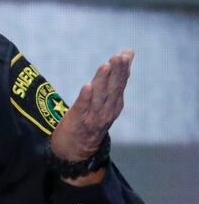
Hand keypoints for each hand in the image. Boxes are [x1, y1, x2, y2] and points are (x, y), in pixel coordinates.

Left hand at [49, 49, 132, 184]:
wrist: (77, 149)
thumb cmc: (91, 119)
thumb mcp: (105, 100)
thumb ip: (113, 80)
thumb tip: (123, 56)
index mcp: (114, 104)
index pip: (120, 84)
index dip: (123, 69)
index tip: (126, 54)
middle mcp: (107, 110)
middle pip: (113, 89)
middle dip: (117, 72)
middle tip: (119, 57)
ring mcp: (93, 117)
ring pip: (99, 96)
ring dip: (103, 80)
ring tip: (105, 65)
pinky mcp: (78, 121)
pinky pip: (82, 108)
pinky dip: (86, 98)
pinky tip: (87, 86)